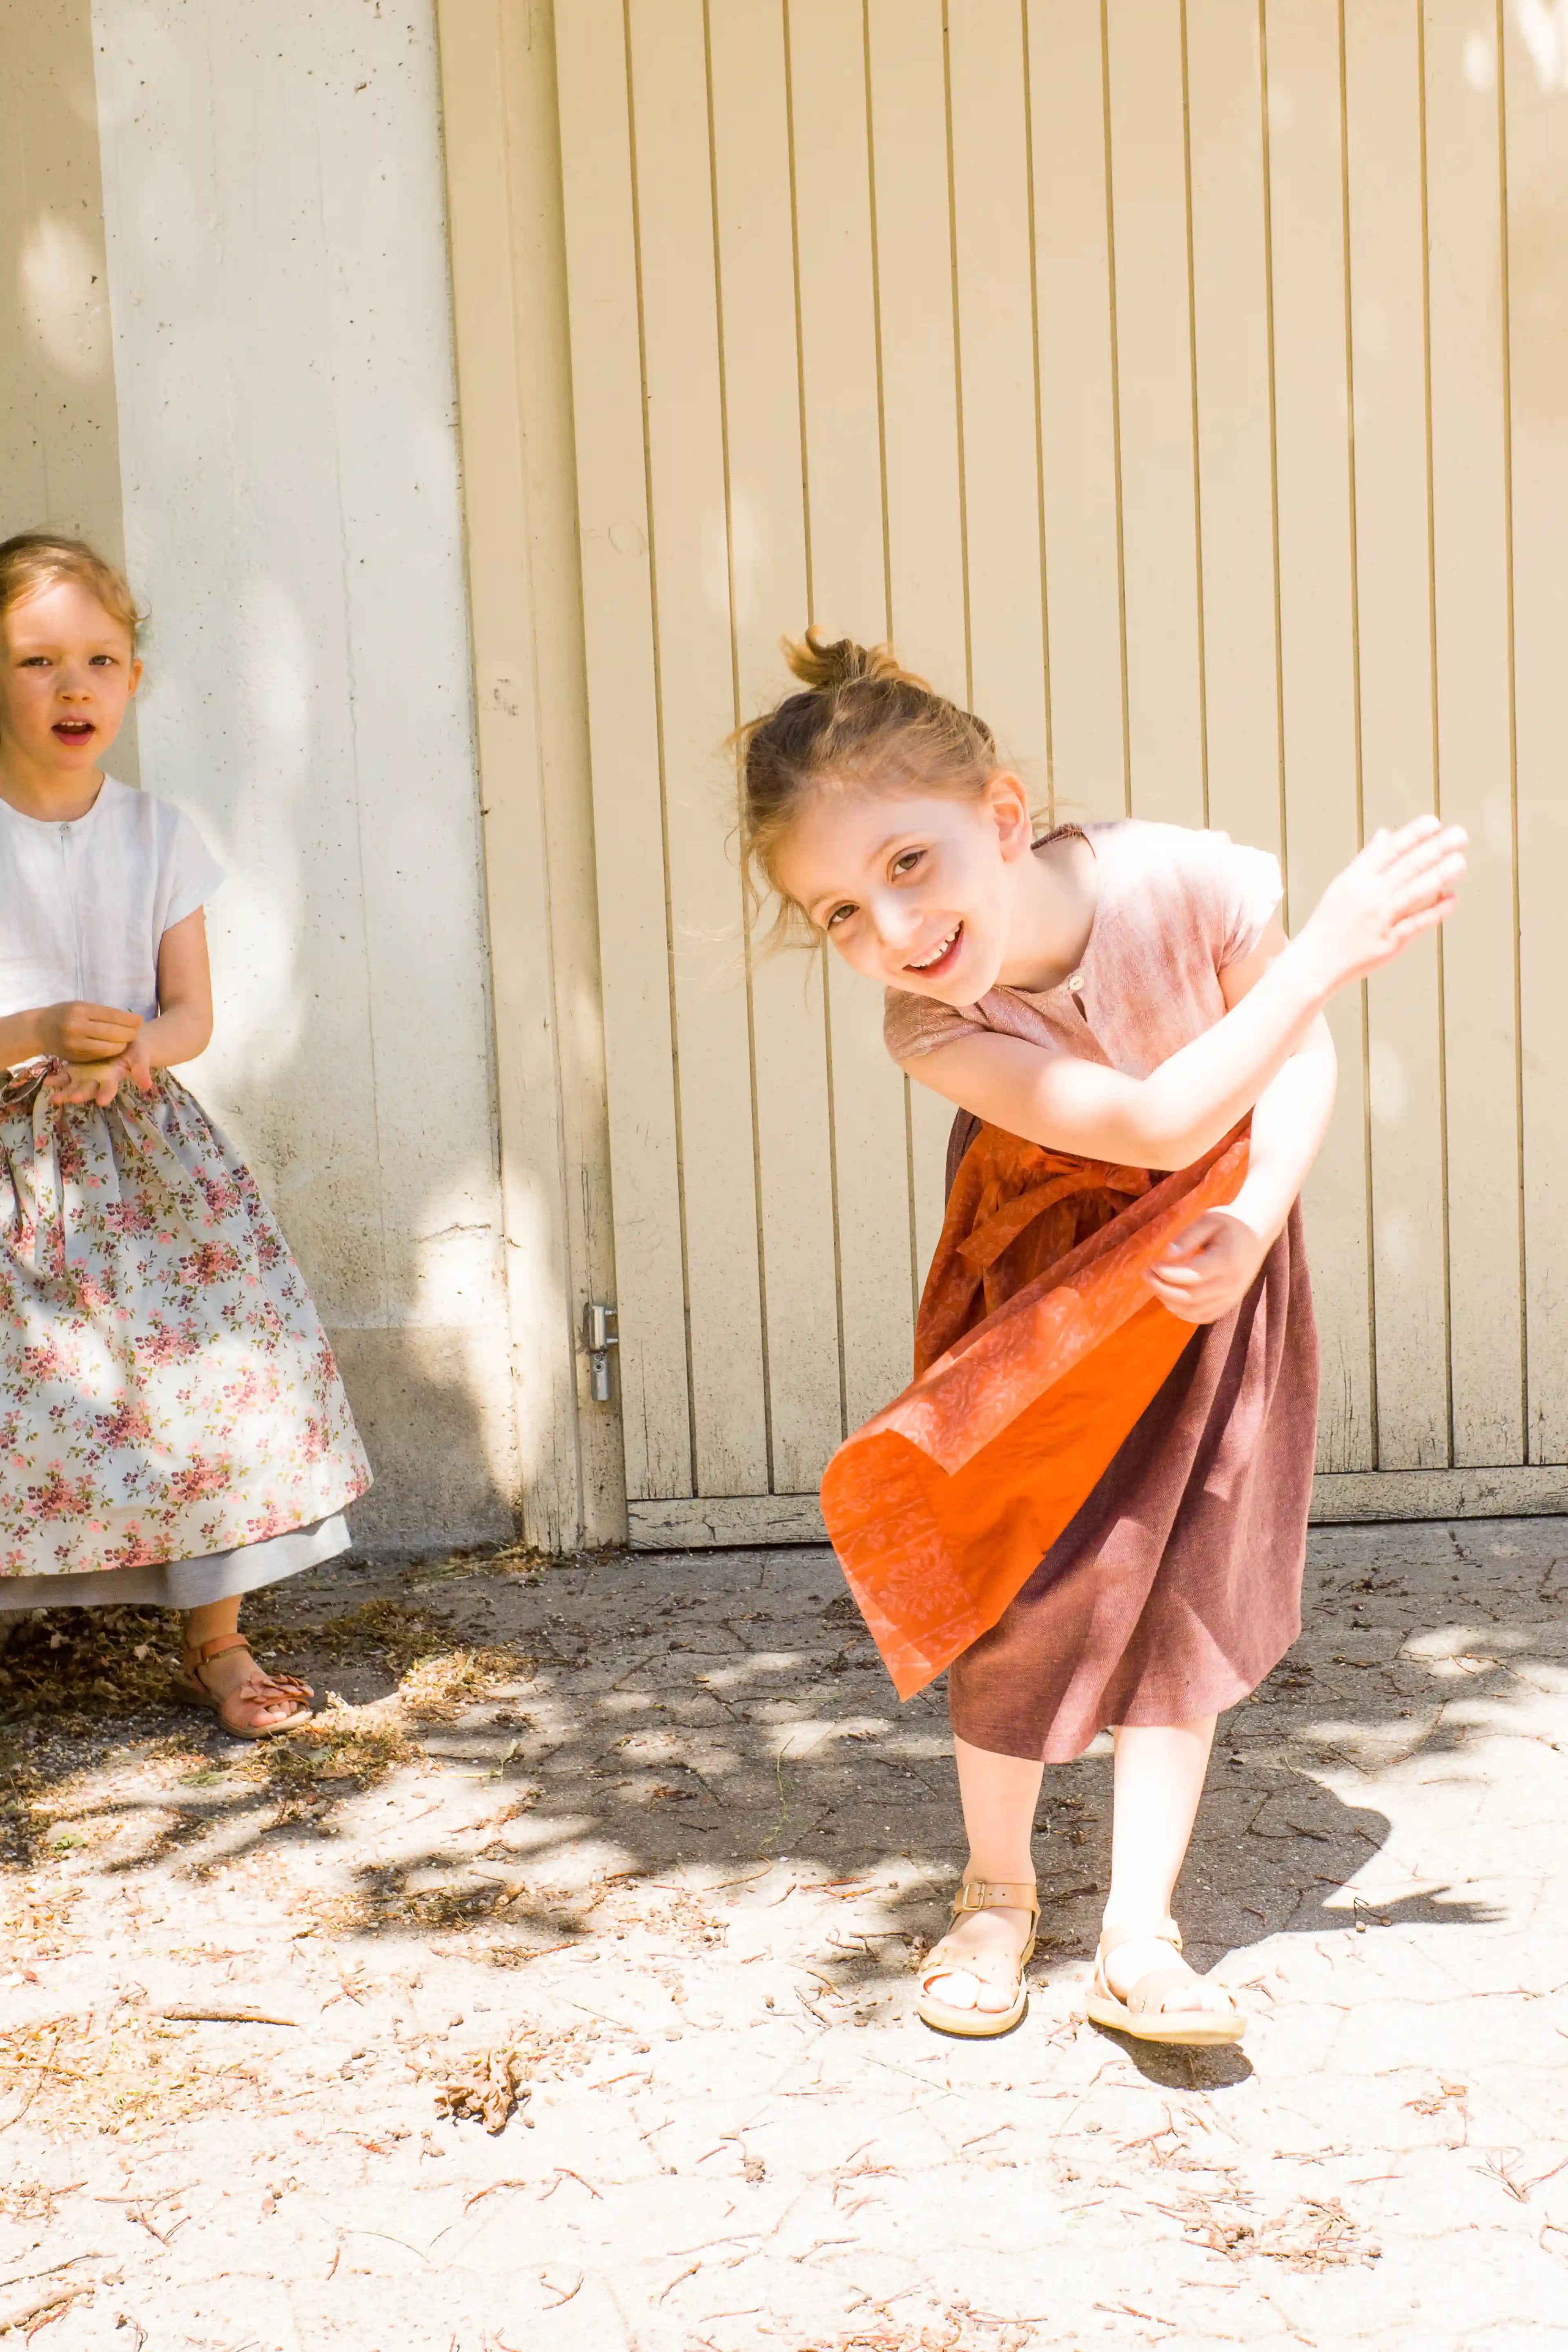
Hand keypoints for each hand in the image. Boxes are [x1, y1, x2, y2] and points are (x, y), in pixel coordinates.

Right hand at [35, 1000, 142, 1061]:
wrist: (40, 1029)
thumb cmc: (65, 1013)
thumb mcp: (81, 1006)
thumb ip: (101, 1013)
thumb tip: (130, 1020)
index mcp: (80, 1010)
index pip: (111, 1015)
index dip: (129, 1020)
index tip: (140, 1021)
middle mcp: (77, 1026)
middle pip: (112, 1032)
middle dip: (128, 1033)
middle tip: (136, 1032)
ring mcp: (75, 1043)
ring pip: (107, 1047)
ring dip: (121, 1045)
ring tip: (127, 1040)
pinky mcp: (75, 1056)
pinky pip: (99, 1055)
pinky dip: (110, 1052)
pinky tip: (115, 1047)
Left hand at [46, 1043, 153, 1106]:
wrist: (123, 1040)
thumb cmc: (134, 1049)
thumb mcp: (140, 1056)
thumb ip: (141, 1069)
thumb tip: (147, 1085)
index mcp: (112, 1077)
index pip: (110, 1088)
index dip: (106, 1094)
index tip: (102, 1101)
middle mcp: (97, 1080)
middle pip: (88, 1090)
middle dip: (81, 1094)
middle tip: (73, 1098)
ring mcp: (85, 1076)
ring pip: (74, 1087)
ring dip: (65, 1093)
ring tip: (56, 1098)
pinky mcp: (76, 1069)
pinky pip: (65, 1076)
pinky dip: (57, 1080)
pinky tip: (48, 1082)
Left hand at [1147, 1208, 1266, 1323]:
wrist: (1257, 1234)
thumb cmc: (1230, 1223)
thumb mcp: (1210, 1219)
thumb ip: (1188, 1236)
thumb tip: (1168, 1254)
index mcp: (1227, 1261)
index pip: (1193, 1275)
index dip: (1167, 1274)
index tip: (1151, 1264)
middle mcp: (1232, 1284)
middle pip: (1191, 1297)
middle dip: (1163, 1289)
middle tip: (1146, 1274)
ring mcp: (1232, 1296)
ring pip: (1195, 1312)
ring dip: (1170, 1302)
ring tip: (1156, 1284)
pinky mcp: (1230, 1302)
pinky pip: (1204, 1317)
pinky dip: (1184, 1313)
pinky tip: (1170, 1298)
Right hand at [1298, 816, 1466, 994]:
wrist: (1315, 961)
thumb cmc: (1331, 921)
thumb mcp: (1343, 885)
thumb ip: (1367, 859)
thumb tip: (1386, 833)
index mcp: (1356, 879)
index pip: (1388, 851)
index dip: (1412, 835)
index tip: (1434, 822)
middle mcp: (1368, 896)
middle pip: (1406, 867)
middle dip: (1435, 849)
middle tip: (1460, 835)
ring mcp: (1379, 919)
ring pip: (1413, 893)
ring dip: (1439, 876)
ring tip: (1461, 862)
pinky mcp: (1388, 943)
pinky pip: (1415, 924)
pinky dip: (1435, 911)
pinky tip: (1452, 898)